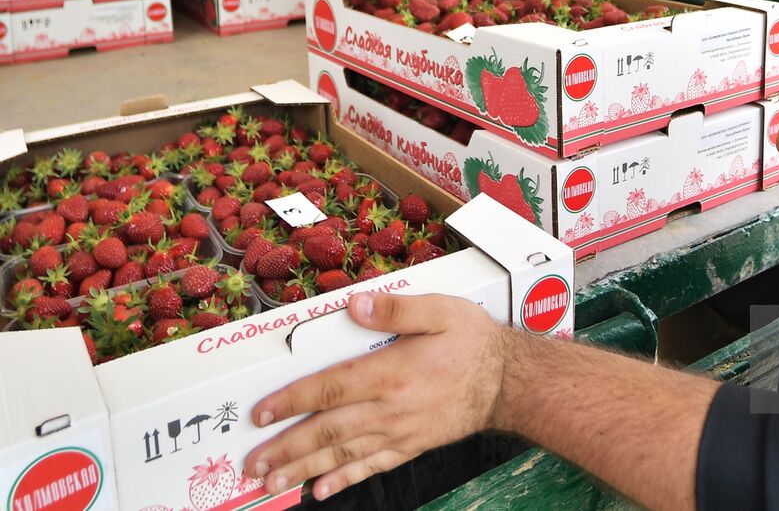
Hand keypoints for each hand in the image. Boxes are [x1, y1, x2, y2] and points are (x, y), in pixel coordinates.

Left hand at [245, 292, 505, 501]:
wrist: (509, 381)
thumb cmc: (474, 342)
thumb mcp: (441, 311)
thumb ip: (397, 309)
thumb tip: (356, 305)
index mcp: (391, 373)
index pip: (329, 387)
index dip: (291, 400)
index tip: (261, 412)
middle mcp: (389, 408)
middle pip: (327, 431)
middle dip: (286, 448)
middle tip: (252, 465)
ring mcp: (399, 432)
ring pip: (343, 454)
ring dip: (304, 469)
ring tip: (272, 483)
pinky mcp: (411, 445)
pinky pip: (371, 467)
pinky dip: (344, 480)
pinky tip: (321, 490)